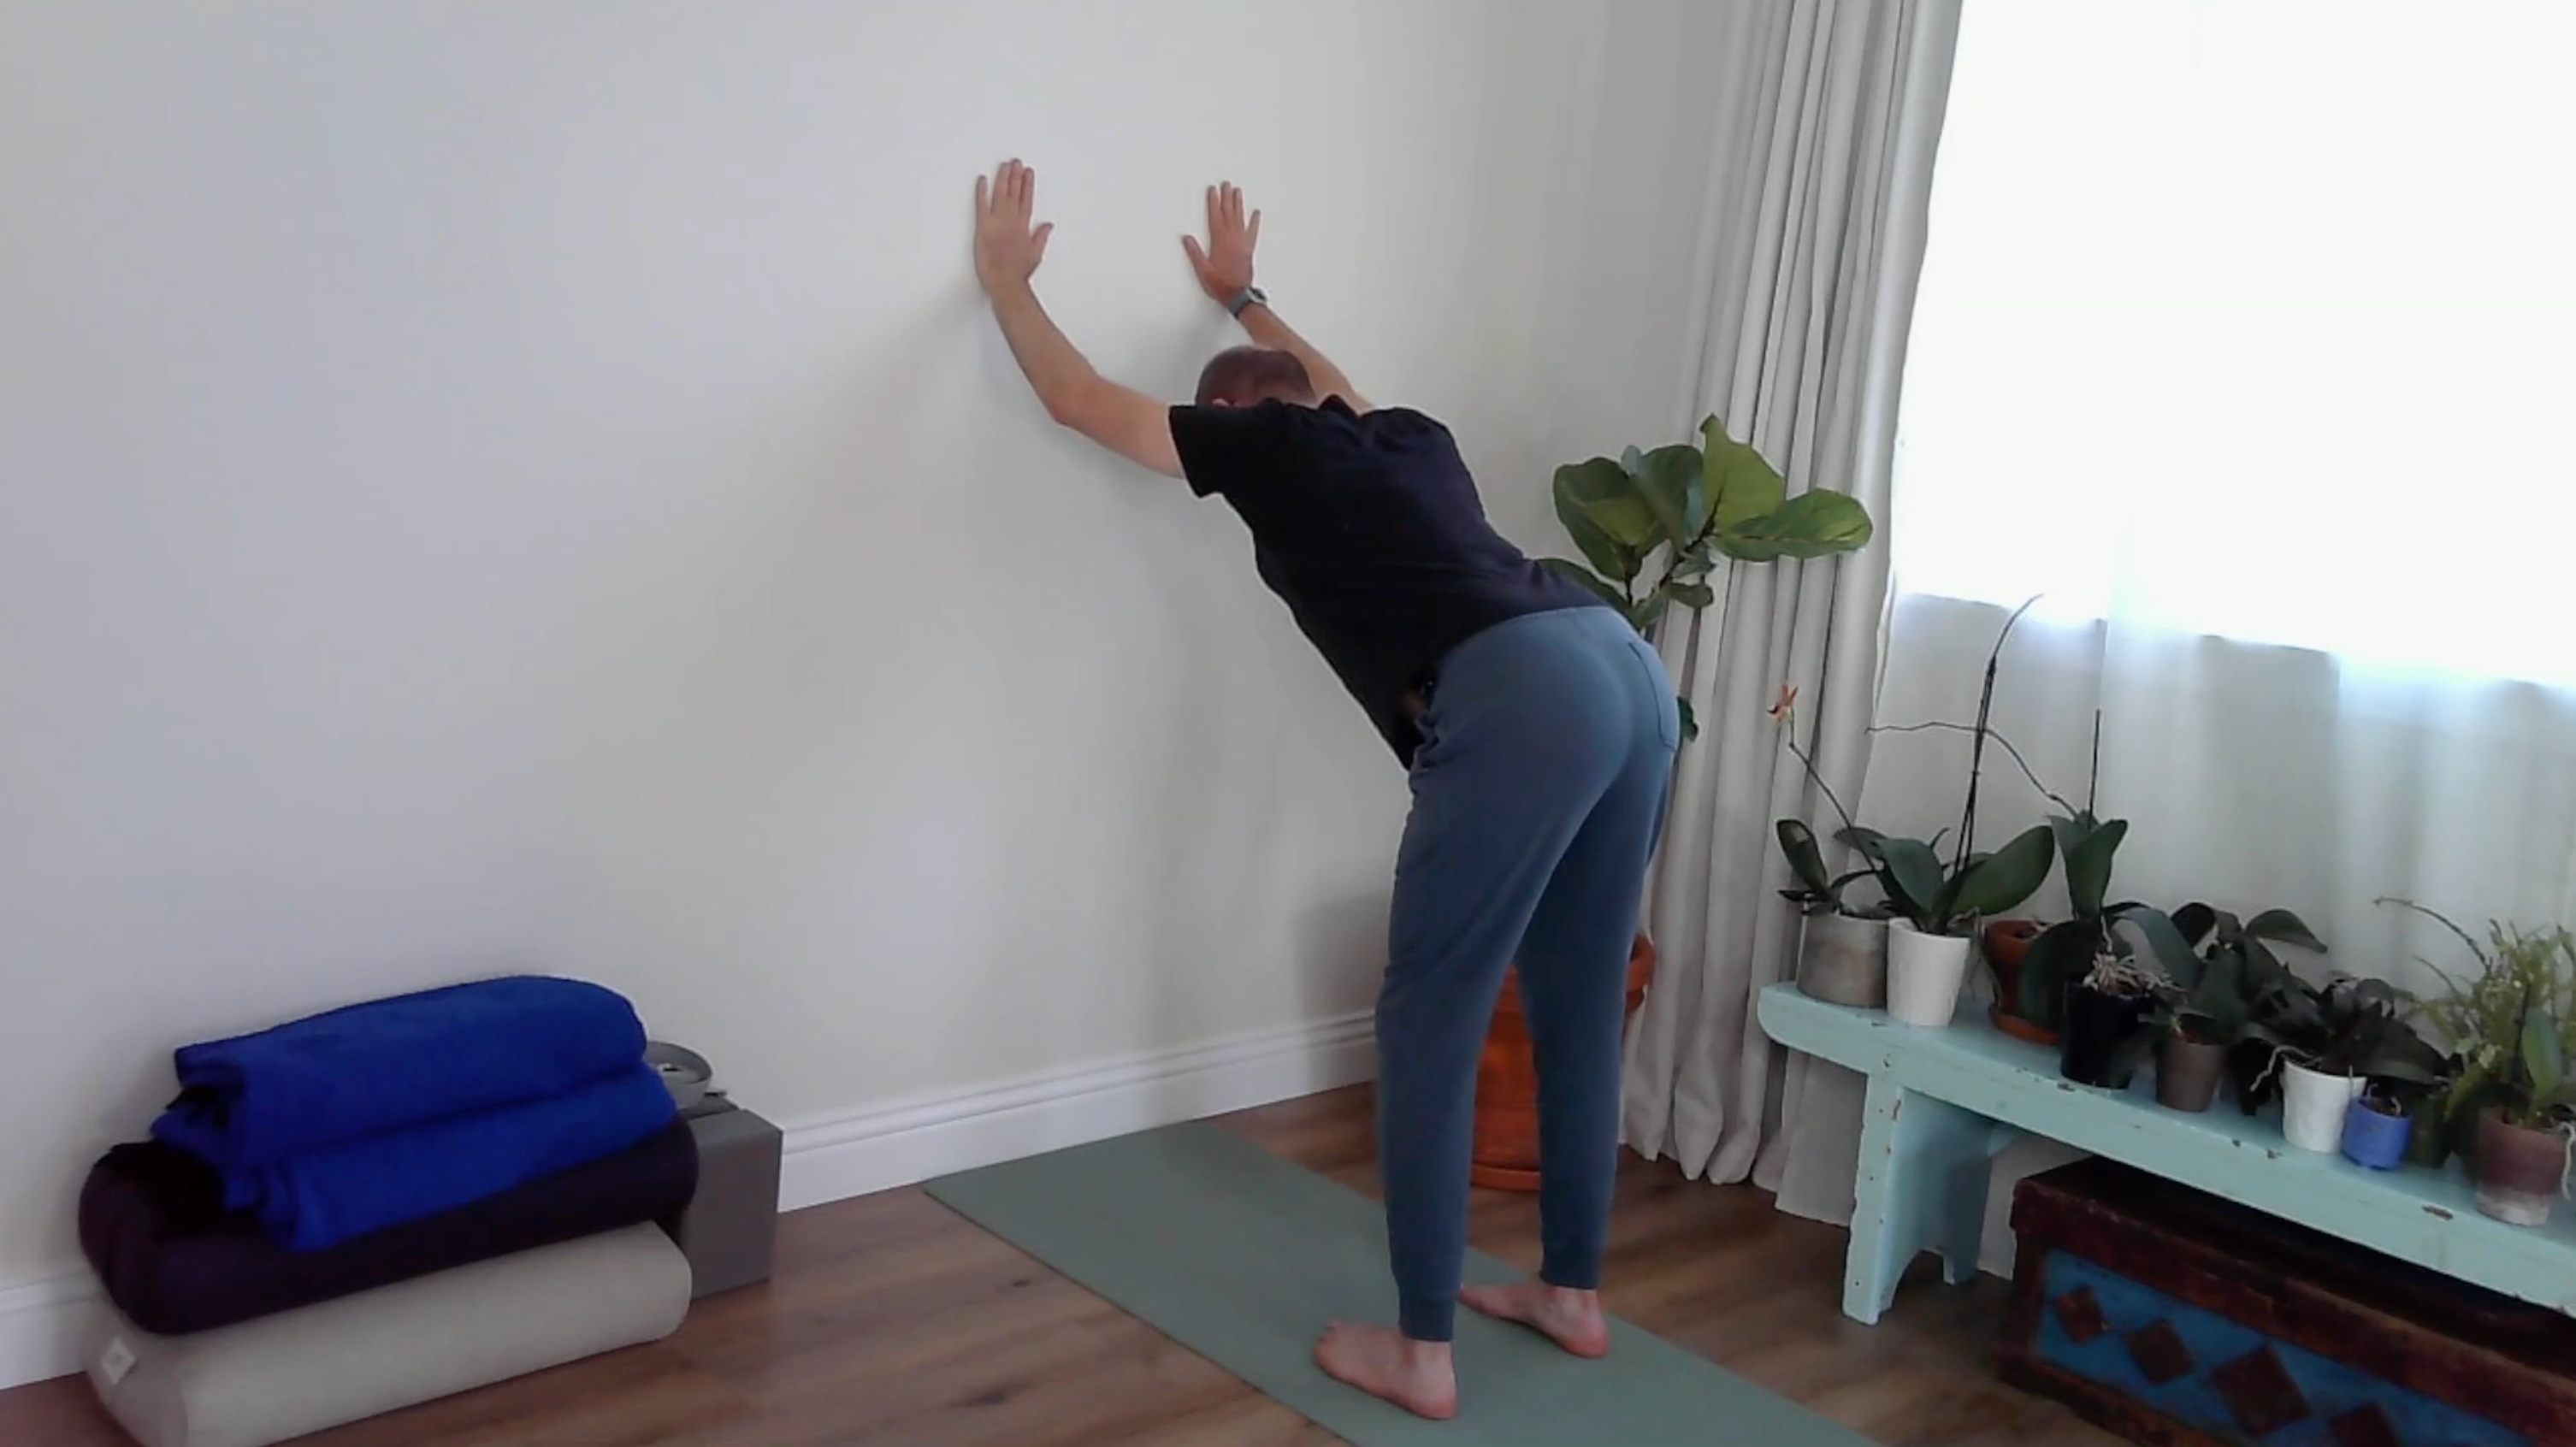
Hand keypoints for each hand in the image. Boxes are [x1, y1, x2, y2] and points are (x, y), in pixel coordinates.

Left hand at [973, 159, 1053, 293]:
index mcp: (1024, 226)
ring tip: (1004, 165)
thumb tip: (1047, 225)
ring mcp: (997, 223)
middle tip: (1015, 161)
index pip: (1027, 199)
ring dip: (1003, 178)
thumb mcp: (1035, 254)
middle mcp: (1011, 221)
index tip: (1028, 172)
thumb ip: (1040, 236)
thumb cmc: (1018, 273)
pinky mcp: (983, 228)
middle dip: (1015, 176)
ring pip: (1000, 194)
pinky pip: (982, 205)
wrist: (1005, 283)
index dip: (1027, 184)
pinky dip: (982, 192)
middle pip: (1014, 193)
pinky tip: (983, 180)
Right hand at [1181, 181, 1258, 302]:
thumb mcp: (1202, 271)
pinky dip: (1254, 221)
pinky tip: (1256, 213)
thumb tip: (1187, 238)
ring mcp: (1242, 243)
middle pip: (1229, 213)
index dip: (1213, 202)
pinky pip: (1252, 231)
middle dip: (1226, 197)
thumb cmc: (1221, 285)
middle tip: (1226, 184)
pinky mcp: (1248, 249)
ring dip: (1238, 204)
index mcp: (1220, 242)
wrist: (1238, 295)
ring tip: (1237, 191)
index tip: (1212, 190)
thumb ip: (1195, 253)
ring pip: (1240, 218)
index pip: (1215, 217)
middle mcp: (1233, 239)